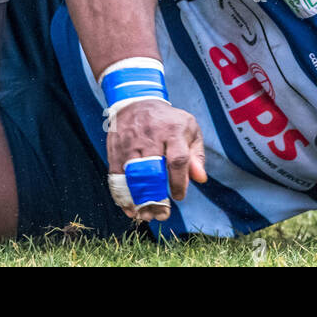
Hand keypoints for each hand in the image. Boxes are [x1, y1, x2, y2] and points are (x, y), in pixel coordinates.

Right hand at [107, 100, 206, 221]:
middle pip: (152, 172)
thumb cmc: (167, 120)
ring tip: (145, 215)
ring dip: (138, 200)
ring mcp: (130, 143)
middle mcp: (150, 136)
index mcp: (173, 131)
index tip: (178, 196)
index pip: (177, 160)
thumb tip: (200, 179)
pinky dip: (121, 195)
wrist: (136, 101)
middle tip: (161, 214)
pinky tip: (129, 207)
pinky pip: (116, 176)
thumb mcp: (189, 129)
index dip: (178, 182)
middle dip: (156, 197)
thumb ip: (196, 154)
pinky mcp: (116, 149)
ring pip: (132, 176)